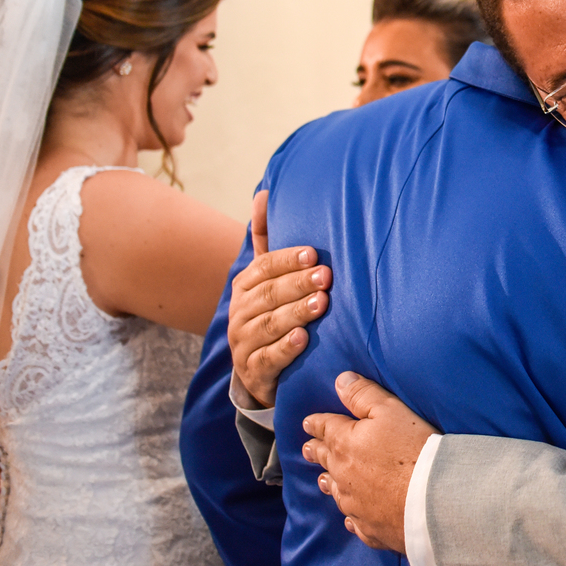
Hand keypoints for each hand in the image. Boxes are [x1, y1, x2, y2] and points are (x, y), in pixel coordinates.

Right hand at [228, 190, 332, 407]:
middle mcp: (240, 312)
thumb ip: (266, 240)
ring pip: (269, 325)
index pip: (264, 268)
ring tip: (321, 303)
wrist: (259, 370)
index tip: (314, 254)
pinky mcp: (253, 372)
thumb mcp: (267, 279)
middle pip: (269, 295)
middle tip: (326, 276)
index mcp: (246, 286)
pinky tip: (303, 339)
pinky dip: (285, 349)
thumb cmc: (271, 313)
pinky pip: (268, 359)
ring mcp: (244, 343)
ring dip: (295, 313)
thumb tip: (264, 194)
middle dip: (298, 284)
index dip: (288, 260)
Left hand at [301, 371, 437, 552]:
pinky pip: (354, 522)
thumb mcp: (391, 410)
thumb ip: (363, 394)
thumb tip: (340, 381)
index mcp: (344, 443)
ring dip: (329, 482)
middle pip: (324, 460)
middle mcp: (342, 475)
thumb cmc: (414, 449)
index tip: (308, 423)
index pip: (325, 428)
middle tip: (307, 449)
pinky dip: (351, 517)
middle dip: (316, 451)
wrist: (432, 500)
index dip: (316, 423)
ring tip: (322, 480)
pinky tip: (350, 519)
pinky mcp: (370, 528)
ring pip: (335, 491)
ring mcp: (354, 505)